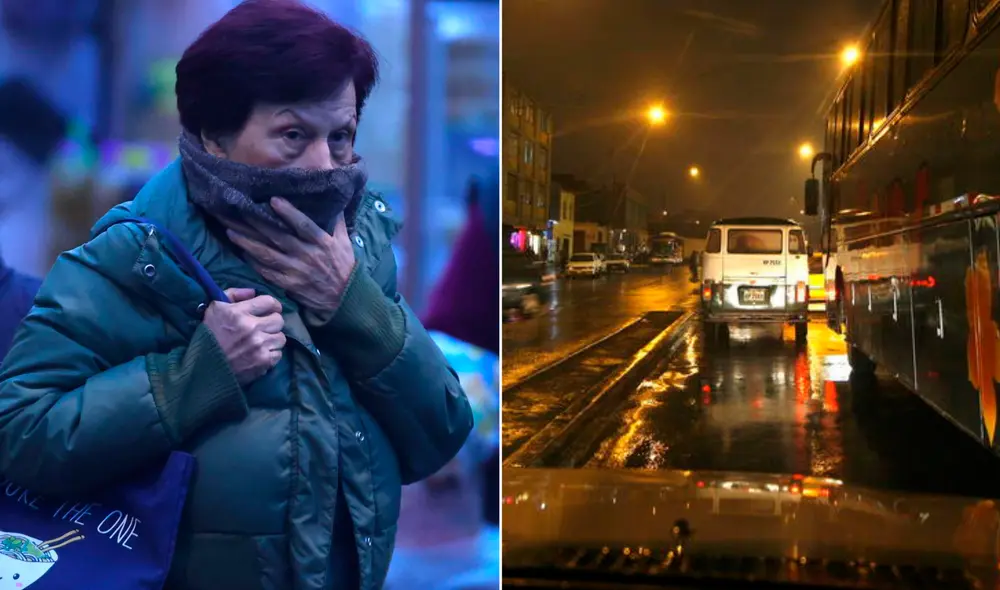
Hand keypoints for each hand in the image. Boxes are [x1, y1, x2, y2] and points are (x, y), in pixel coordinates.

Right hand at [203, 287, 286, 385]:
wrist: (203, 367)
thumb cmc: (208, 335)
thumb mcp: (215, 309)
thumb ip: (233, 295)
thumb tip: (253, 292)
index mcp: (239, 312)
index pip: (269, 301)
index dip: (273, 305)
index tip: (271, 310)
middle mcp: (251, 327)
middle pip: (279, 320)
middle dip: (272, 322)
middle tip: (264, 327)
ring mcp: (259, 345)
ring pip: (281, 337)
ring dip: (273, 339)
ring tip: (262, 342)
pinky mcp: (263, 361)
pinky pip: (278, 354)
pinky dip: (271, 354)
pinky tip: (259, 354)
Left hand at [222, 197, 355, 313]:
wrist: (344, 297)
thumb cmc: (343, 266)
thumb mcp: (344, 242)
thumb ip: (336, 221)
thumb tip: (333, 199)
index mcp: (321, 242)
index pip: (303, 224)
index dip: (288, 212)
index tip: (272, 200)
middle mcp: (307, 255)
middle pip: (277, 236)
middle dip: (255, 223)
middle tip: (236, 210)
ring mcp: (296, 271)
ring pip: (266, 254)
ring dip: (246, 242)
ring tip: (230, 231)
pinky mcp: (288, 284)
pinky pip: (266, 271)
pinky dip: (252, 262)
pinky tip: (241, 252)